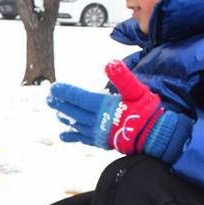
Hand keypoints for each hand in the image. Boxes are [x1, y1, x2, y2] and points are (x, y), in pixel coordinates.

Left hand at [47, 61, 164, 153]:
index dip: (65, 92)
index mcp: (104, 106)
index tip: (54, 87)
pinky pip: (82, 138)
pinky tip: (63, 135)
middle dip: (60, 104)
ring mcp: (98, 132)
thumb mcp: (136, 90)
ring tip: (55, 112)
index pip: (79, 97)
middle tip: (48, 98)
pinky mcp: (101, 142)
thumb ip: (122, 77)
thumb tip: (109, 63)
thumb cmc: (146, 111)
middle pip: (73, 111)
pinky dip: (72, 136)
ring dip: (64, 117)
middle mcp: (97, 120)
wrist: (154, 136)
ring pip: (76, 124)